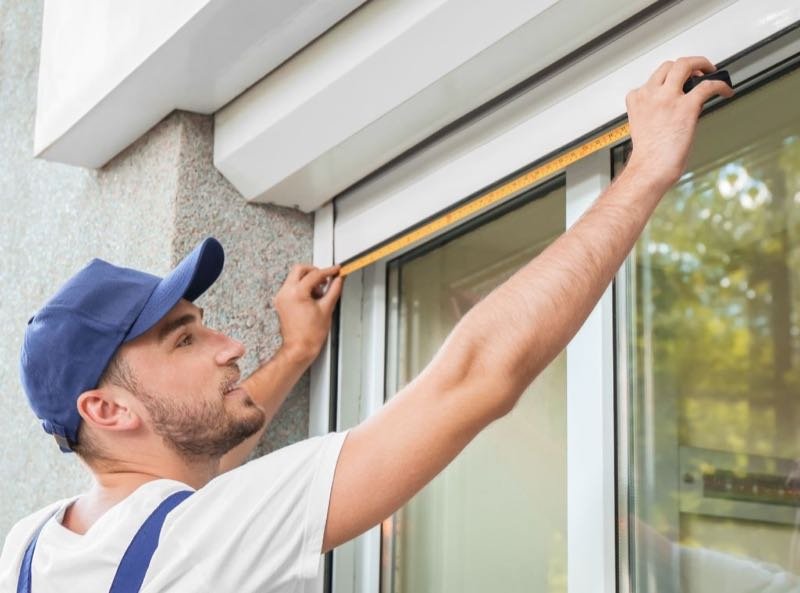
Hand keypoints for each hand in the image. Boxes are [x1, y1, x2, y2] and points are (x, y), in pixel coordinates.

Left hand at [273, 264, 343, 363]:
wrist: (299, 348)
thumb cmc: (310, 335)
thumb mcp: (326, 309)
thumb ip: (333, 290)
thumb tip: (338, 280)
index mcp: (297, 293)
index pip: (314, 274)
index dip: (328, 271)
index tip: (335, 270)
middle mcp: (286, 292)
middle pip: (299, 269)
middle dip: (314, 271)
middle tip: (325, 278)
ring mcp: (281, 297)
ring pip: (294, 277)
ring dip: (307, 279)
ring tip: (319, 292)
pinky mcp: (280, 302)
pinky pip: (291, 287)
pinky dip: (301, 287)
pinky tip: (311, 297)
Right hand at [625, 56, 733, 189]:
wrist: (650, 169)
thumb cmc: (648, 156)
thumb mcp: (643, 126)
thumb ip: (655, 112)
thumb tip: (677, 108)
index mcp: (638, 100)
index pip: (652, 79)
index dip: (668, 78)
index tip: (679, 82)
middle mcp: (651, 95)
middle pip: (669, 65)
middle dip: (686, 65)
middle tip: (697, 71)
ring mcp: (668, 98)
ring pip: (685, 65)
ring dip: (701, 64)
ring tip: (711, 71)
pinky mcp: (686, 106)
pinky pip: (708, 86)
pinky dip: (721, 85)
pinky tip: (725, 91)